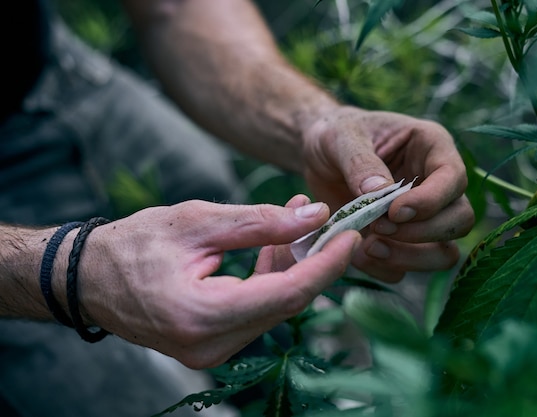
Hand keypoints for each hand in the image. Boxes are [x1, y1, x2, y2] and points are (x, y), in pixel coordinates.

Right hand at [75, 199, 360, 368]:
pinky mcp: (212, 345)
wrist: (88, 278)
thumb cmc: (133, 245)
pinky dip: (271, 279)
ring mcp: (211, 351)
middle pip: (286, 302)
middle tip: (325, 219)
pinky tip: (275, 245)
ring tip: (298, 221)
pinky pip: (257, 311)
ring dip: (293, 266)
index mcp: (202, 315)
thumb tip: (315, 216)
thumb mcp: (196, 221)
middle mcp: (210, 345)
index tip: (351, 234)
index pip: (287, 294)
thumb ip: (259, 221)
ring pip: (275, 307)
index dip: (326, 264)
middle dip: (314, 260)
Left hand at [302, 106, 473, 281]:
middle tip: (378, 227)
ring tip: (370, 246)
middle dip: (422, 233)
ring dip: (410, 257)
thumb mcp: (341, 137)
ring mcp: (423, 217)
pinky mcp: (402, 242)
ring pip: (444, 252)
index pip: (454, 178)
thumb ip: (360, 161)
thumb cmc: (336, 134)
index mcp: (432, 148)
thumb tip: (381, 191)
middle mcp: (437, 185)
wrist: (318, 156)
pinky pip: (409, 269)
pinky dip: (385, 268)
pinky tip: (358, 253)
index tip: (395, 211)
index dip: (431, 201)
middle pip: (459, 219)